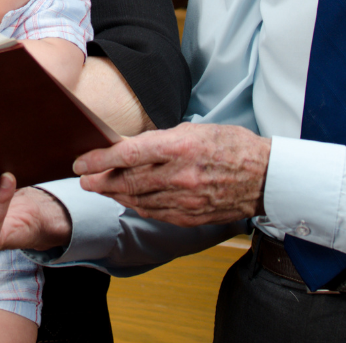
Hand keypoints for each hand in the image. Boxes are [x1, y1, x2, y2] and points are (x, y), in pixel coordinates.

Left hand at [73, 122, 269, 225]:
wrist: (264, 177)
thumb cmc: (231, 145)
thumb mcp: (193, 129)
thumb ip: (161, 139)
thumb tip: (131, 146)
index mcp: (178, 147)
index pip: (127, 154)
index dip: (99, 160)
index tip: (81, 162)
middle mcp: (178, 176)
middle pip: (127, 182)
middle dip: (99, 181)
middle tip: (82, 179)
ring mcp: (184, 200)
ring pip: (137, 200)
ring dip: (114, 195)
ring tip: (99, 188)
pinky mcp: (190, 217)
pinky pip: (155, 213)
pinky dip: (136, 206)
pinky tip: (126, 201)